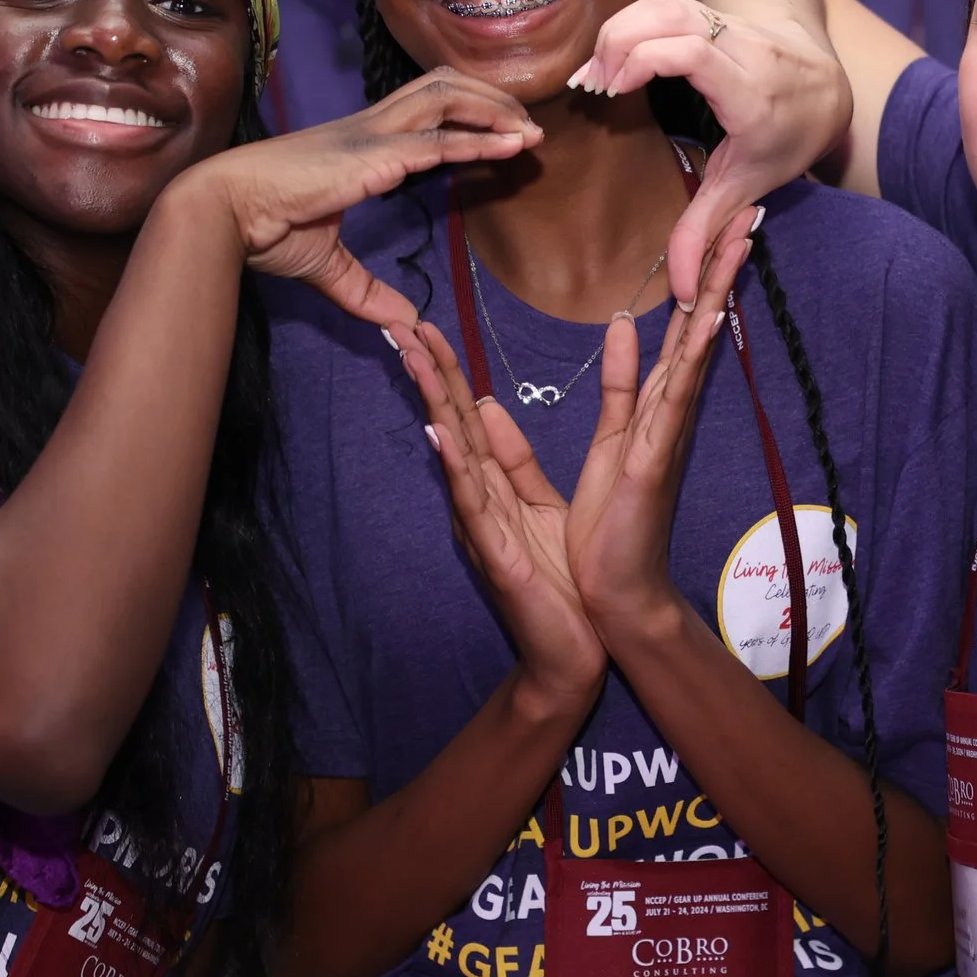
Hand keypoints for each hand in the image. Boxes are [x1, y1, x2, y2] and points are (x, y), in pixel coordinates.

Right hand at [187, 70, 540, 326]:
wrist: (225, 209)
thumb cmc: (263, 227)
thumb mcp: (325, 265)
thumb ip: (366, 291)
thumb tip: (402, 322)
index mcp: (359, 141)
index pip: (424, 108)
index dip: (466, 113)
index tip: (503, 131)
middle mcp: (370, 127)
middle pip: (442, 86)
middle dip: (489, 97)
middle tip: (526, 122)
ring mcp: (371, 135)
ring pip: (446, 97)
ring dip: (493, 108)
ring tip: (528, 130)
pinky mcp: (372, 155)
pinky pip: (436, 142)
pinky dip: (477, 142)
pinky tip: (509, 146)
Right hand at [398, 319, 604, 706]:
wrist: (574, 653)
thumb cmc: (559, 582)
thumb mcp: (541, 504)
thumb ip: (515, 458)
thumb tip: (488, 404)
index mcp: (493, 484)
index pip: (465, 415)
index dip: (448, 369)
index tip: (427, 324)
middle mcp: (478, 499)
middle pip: (450, 425)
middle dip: (430, 374)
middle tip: (403, 324)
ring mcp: (482, 526)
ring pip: (453, 455)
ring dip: (434, 406)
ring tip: (414, 360)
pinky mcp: (496, 555)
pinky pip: (473, 505)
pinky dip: (455, 469)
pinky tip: (440, 436)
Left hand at [564, 210, 757, 640]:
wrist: (614, 593)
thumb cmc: (608, 527)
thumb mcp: (606, 437)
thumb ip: (617, 382)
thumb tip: (624, 323)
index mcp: (654, 404)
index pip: (681, 327)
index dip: (700, 276)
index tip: (720, 226)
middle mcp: (670, 411)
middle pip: (700, 327)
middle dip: (722, 271)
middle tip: (749, 213)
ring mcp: (668, 431)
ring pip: (696, 350)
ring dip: (716, 298)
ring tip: (737, 245)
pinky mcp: (654, 456)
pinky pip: (673, 396)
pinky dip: (689, 357)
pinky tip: (702, 318)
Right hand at [572, 0, 849, 306]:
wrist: (827, 88)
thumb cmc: (785, 139)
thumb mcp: (747, 186)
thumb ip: (706, 230)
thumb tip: (681, 292)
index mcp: (752, 93)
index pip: (694, 53)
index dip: (644, 61)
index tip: (611, 90)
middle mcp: (745, 50)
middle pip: (672, 20)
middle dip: (618, 45)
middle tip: (590, 87)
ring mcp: (733, 24)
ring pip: (667, 4)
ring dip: (621, 29)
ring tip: (596, 71)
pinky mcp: (718, 12)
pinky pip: (668, 3)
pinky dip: (634, 21)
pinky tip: (614, 53)